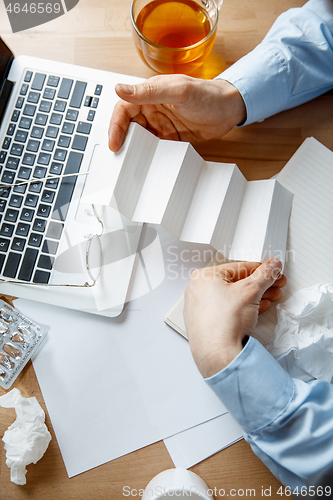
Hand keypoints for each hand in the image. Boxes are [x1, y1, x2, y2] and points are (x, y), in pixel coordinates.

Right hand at [108, 74, 245, 151]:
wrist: (229, 110)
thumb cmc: (208, 95)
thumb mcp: (178, 91)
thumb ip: (149, 91)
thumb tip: (120, 89)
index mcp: (150, 92)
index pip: (124, 108)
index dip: (115, 125)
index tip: (114, 142)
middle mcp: (152, 107)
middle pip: (128, 124)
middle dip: (121, 139)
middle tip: (119, 155)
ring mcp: (160, 123)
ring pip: (138, 137)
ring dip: (133, 148)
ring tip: (129, 161)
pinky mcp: (169, 136)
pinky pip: (152, 146)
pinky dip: (147, 154)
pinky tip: (146, 162)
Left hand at [183, 259, 285, 377]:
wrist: (218, 355)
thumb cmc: (224, 322)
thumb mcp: (251, 291)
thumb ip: (265, 275)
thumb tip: (272, 267)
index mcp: (204, 277)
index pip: (238, 267)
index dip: (260, 269)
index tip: (273, 271)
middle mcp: (198, 291)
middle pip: (235, 283)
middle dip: (259, 285)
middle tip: (275, 285)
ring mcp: (199, 309)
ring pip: (232, 298)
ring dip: (254, 297)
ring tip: (270, 298)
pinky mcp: (205, 325)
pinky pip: (226, 311)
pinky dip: (242, 309)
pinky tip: (257, 310)